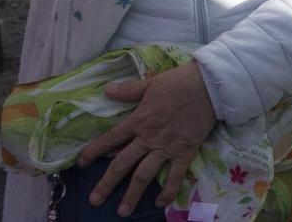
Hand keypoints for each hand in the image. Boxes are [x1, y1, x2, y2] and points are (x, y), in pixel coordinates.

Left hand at [77, 61, 217, 215]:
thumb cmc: (179, 83)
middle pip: (123, 164)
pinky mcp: (185, 151)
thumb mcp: (150, 83)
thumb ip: (128, 90)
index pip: (111, 139)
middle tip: (94, 201)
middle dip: (107, 184)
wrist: (209, 86)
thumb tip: (106, 90)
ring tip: (123, 211)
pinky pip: (175, 175)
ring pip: (145, 174)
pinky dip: (168, 190)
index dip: (94, 151)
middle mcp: (148, 138)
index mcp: (138, 120)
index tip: (81, 164)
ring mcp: (167, 147)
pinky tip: (160, 203)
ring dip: (133, 194)